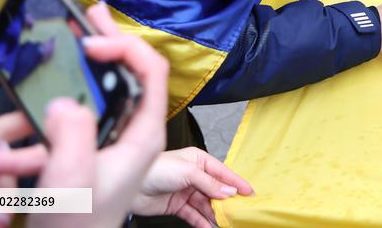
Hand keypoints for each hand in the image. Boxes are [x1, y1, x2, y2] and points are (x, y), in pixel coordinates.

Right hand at [0, 3, 169, 227]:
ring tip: (81, 28)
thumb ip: (71, 136)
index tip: (91, 45)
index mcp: (144, 134)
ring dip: (94, 58)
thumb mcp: (73, 178)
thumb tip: (64, 101)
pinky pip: (88, 109)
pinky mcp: (96, 146)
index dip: (125, 48)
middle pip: (134, 72)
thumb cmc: (79, 225)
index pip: (152, 72)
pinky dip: (71, 90)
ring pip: (112, 86)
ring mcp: (116, 138)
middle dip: (112, 40)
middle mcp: (135, 131)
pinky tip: (61, 75)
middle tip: (92, 14)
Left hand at [130, 147, 253, 227]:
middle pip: (216, 190)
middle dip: (226, 201)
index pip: (222, 172)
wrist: (132, 185)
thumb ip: (210, 183)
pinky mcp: (176, 205)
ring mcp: (185, 191)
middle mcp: (193, 175)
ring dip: (215, 214)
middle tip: (239, 211)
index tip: (249, 192)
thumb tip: (229, 191)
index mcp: (198, 160)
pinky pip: (193, 215)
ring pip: (205, 204)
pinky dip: (202, 222)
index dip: (236, 182)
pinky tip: (209, 227)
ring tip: (226, 222)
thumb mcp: (189, 172)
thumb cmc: (156, 168)